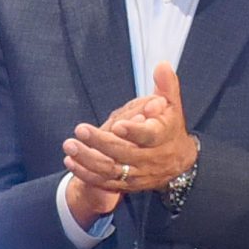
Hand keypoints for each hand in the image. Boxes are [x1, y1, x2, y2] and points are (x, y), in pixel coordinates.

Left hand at [64, 62, 197, 195]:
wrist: (178, 162)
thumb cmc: (170, 127)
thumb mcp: (173, 105)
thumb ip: (166, 85)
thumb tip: (162, 64)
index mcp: (161, 137)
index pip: (148, 136)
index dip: (134, 131)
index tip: (117, 125)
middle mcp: (150, 158)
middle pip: (123, 153)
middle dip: (100, 143)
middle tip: (79, 130)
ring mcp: (137, 173)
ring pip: (111, 170)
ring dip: (88, 159)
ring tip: (69, 146)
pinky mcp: (127, 184)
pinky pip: (105, 182)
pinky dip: (86, 174)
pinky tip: (70, 162)